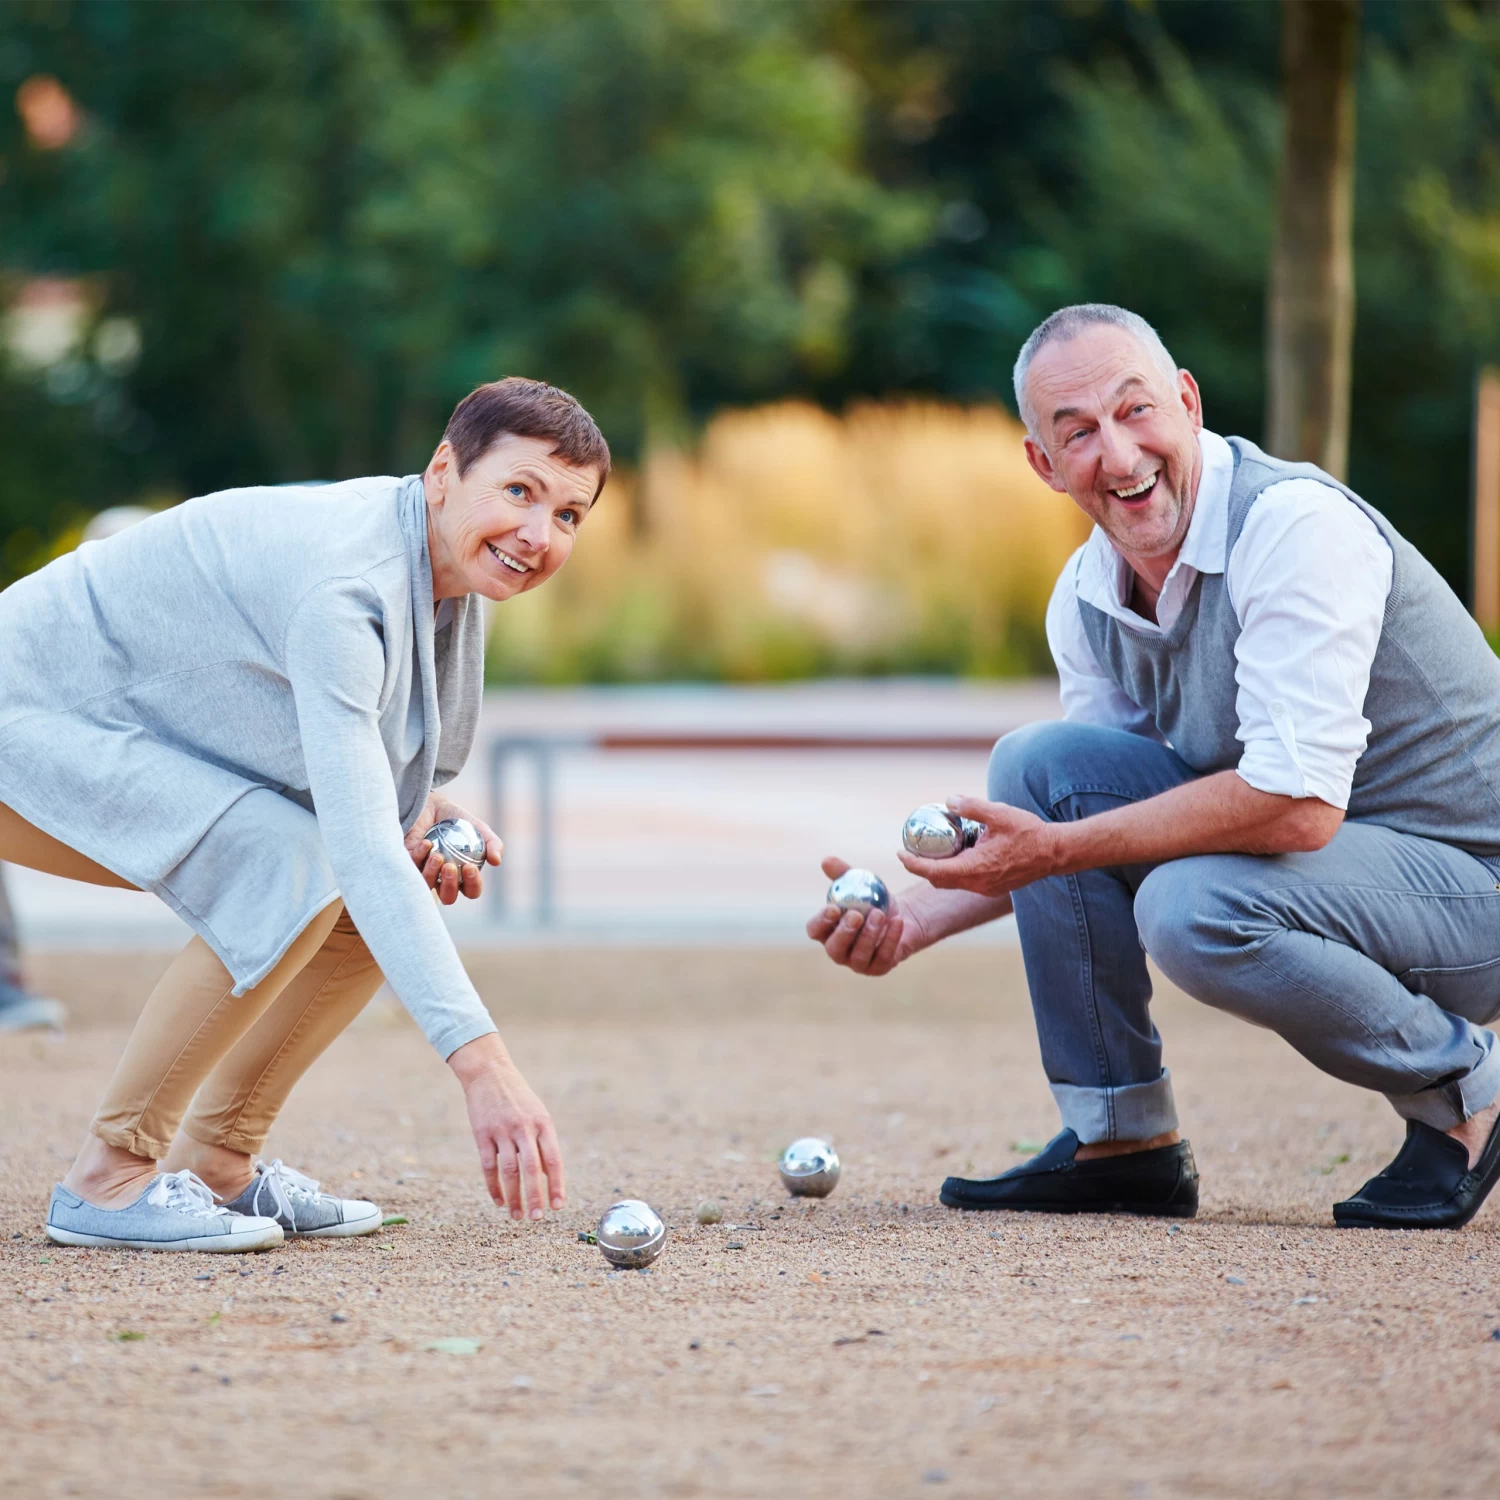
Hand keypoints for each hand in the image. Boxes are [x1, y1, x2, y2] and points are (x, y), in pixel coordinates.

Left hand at [405, 793, 502, 905]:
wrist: (432, 804)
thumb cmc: (457, 820)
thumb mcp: (479, 828)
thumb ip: (492, 843)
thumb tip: (496, 861)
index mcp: (464, 876)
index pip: (472, 891)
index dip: (472, 884)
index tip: (470, 867)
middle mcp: (443, 879)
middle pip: (448, 897)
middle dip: (449, 885)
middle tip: (450, 866)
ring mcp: (424, 872)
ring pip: (426, 886)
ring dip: (432, 873)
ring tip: (437, 855)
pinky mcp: (408, 863)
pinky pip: (411, 868)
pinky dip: (419, 856)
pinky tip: (426, 842)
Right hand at [448, 1035, 565, 1219]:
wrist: (489, 1073)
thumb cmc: (518, 1098)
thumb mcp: (538, 1114)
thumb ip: (543, 1142)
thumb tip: (547, 1177)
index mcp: (543, 1123)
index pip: (553, 1159)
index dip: (556, 1184)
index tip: (558, 1206)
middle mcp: (524, 1128)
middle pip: (532, 1169)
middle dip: (535, 1196)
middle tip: (537, 1218)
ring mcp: (502, 1131)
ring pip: (509, 1171)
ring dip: (513, 1197)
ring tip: (516, 1216)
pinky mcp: (482, 1134)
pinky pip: (488, 1166)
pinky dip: (494, 1186)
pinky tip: (499, 1200)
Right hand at [806, 857, 925, 975]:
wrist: (900, 915)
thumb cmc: (872, 901)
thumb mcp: (858, 883)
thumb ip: (842, 873)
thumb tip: (827, 861)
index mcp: (826, 931)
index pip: (815, 930)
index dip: (821, 921)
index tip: (834, 907)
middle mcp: (838, 950)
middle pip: (834, 948)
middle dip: (845, 932)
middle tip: (857, 915)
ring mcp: (858, 963)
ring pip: (859, 956)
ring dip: (869, 935)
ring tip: (880, 914)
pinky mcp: (878, 968)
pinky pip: (883, 958)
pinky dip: (890, 939)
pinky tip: (897, 922)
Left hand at [896, 794, 1060, 897]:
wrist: (1056, 853)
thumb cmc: (1029, 833)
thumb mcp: (999, 813)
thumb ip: (971, 806)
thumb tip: (948, 800)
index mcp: (975, 868)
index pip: (934, 871)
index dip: (913, 863)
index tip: (900, 853)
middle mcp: (978, 884)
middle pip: (939, 880)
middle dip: (921, 867)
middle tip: (911, 851)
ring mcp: (986, 889)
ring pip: (952, 883)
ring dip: (939, 869)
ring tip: (931, 851)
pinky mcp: (994, 888)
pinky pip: (966, 882)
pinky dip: (955, 871)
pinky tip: (957, 854)